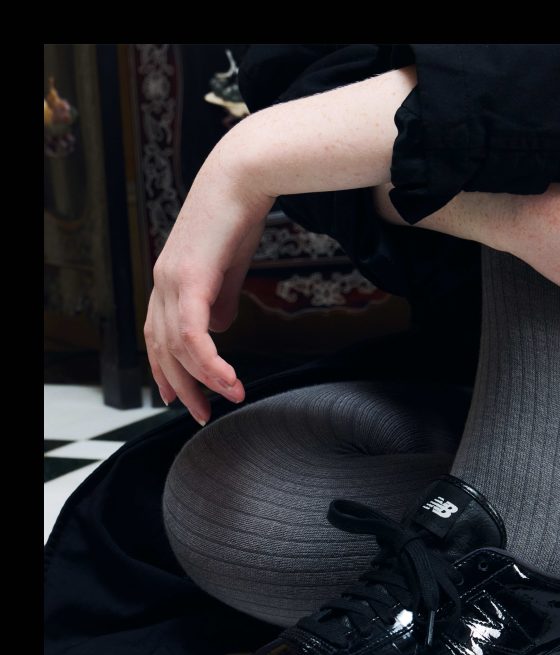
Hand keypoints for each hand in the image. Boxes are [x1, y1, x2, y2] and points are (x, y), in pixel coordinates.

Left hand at [144, 138, 272, 422]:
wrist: (243, 176)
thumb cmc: (239, 216)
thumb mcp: (228, 268)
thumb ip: (220, 300)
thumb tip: (220, 329)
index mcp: (169, 282)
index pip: (158, 338)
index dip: (166, 373)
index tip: (180, 400)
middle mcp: (162, 283)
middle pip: (164, 351)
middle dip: (184, 389)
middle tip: (204, 415)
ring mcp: (172, 281)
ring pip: (179, 348)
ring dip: (204, 380)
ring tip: (229, 398)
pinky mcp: (190, 278)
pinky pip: (194, 335)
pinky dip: (211, 362)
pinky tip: (228, 378)